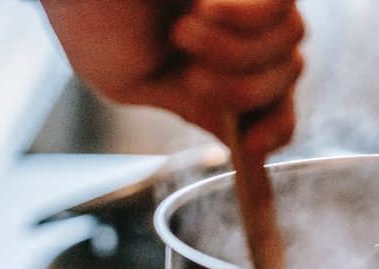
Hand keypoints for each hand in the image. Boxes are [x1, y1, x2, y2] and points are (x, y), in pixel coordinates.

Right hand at [42, 0, 304, 157]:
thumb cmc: (88, 14)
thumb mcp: (129, 82)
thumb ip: (187, 107)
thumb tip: (233, 135)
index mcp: (207, 66)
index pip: (269, 105)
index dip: (272, 131)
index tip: (248, 145)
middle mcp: (235, 33)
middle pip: (287, 79)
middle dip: (239, 92)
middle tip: (191, 76)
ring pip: (290, 46)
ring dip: (233, 53)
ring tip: (184, 31)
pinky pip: (280, 8)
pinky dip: (243, 18)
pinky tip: (203, 6)